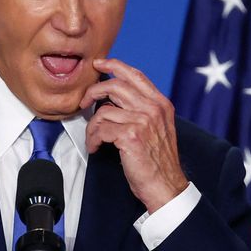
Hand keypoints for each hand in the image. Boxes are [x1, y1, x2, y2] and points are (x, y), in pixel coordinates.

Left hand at [80, 58, 188, 212]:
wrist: (167, 186)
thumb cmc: (158, 161)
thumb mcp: (158, 128)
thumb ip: (143, 110)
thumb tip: (116, 97)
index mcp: (160, 104)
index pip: (135, 75)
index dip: (115, 65)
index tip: (100, 64)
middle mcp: (153, 109)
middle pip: (115, 86)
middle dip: (93, 91)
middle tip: (83, 102)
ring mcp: (142, 121)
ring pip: (103, 111)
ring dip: (92, 126)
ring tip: (94, 139)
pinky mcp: (130, 136)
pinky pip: (101, 130)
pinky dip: (94, 139)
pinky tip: (97, 148)